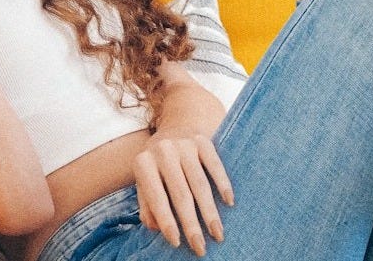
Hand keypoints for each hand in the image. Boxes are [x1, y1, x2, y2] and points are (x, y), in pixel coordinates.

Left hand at [134, 126, 233, 256]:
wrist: (175, 125)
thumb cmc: (158, 164)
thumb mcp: (145, 181)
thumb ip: (147, 204)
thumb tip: (157, 228)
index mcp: (143, 163)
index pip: (156, 198)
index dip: (167, 222)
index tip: (177, 243)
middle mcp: (163, 151)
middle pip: (181, 195)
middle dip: (192, 224)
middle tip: (200, 247)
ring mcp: (184, 144)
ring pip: (200, 184)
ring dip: (210, 212)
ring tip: (217, 234)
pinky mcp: (203, 141)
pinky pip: (215, 165)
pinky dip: (223, 184)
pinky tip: (229, 203)